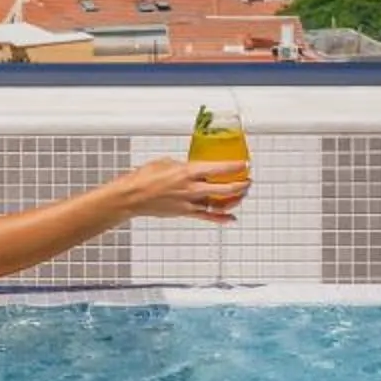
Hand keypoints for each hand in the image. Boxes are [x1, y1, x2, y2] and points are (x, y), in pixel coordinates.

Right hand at [119, 157, 248, 222]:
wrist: (132, 197)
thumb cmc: (145, 177)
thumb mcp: (166, 162)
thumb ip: (184, 165)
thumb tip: (193, 167)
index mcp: (188, 171)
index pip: (219, 168)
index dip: (235, 166)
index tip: (244, 163)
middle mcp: (192, 188)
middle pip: (225, 188)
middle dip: (240, 184)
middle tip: (247, 180)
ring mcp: (190, 202)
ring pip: (219, 203)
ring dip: (234, 199)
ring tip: (242, 194)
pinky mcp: (186, 212)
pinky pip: (208, 216)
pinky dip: (221, 218)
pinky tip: (231, 217)